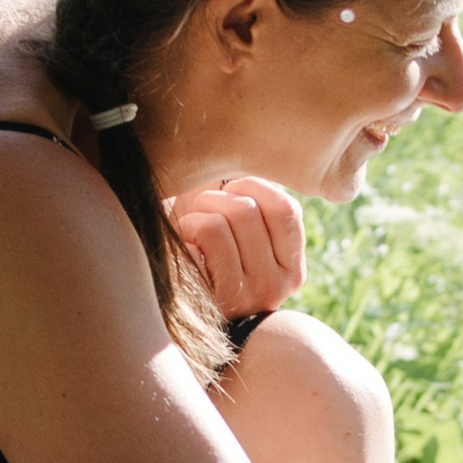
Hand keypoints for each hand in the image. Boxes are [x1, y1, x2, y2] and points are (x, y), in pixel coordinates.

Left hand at [170, 175, 304, 319]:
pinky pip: (204, 236)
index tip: (229, 191)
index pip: (286, 209)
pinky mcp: (217, 299)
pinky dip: (186, 231)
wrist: (170, 303)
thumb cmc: (200, 253)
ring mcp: (250, 296)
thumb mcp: (238, 230)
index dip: (252, 186)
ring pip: (223, 221)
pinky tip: (184, 250)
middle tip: (199, 214)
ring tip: (190, 233)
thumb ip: (253, 201)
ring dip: (195, 217)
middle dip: (212, 199)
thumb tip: (250, 158)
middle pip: (248, 210)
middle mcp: (279, 286)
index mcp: (291, 267)